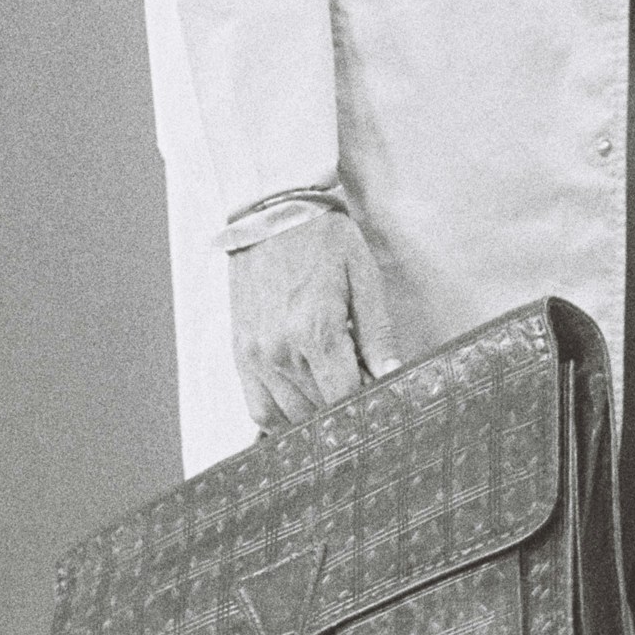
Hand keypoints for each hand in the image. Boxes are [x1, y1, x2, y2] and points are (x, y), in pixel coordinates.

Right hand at [227, 210, 400, 432]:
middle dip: (345, 409)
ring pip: (291, 417)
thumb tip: (393, 377)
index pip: (346, 397)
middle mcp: (281, 350)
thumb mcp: (363, 278)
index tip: (379, 400)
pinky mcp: (241, 353)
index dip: (367, 405)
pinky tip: (302, 410)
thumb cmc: (323, 240)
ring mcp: (256, 356)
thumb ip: (378, 334)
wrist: (272, 213)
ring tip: (334, 396)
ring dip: (317, 417)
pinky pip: (259, 408)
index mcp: (316, 331)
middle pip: (320, 411)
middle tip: (361, 392)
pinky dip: (281, 421)